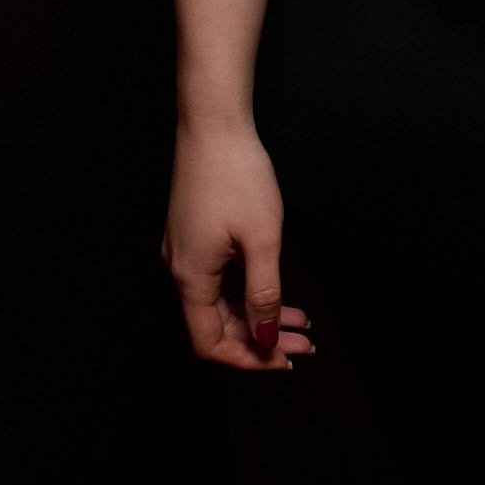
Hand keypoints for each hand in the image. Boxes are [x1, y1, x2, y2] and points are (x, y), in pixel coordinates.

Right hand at [162, 116, 315, 371]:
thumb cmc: (238, 175)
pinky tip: (278, 292)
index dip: (247, 358)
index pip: (210, 342)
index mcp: (191, 277)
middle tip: (303, 344)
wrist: (214, 124)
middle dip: (261, 338)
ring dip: (259, 314)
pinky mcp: (194, 235)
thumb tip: (267, 337)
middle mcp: (181, 269)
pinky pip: (219, 278)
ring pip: (221, 301)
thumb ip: (264, 293)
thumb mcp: (262, 238)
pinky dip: (248, 290)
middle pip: (218, 324)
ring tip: (301, 321)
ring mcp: (186, 251)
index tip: (284, 359)